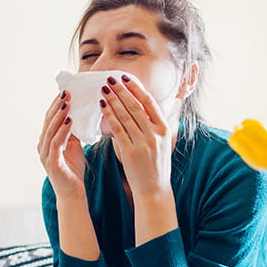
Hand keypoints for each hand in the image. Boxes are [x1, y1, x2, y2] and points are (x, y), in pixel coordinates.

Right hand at [37, 91, 85, 200]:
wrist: (73, 194)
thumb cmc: (73, 170)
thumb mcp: (74, 146)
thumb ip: (72, 132)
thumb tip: (77, 113)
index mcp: (46, 141)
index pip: (50, 118)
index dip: (56, 105)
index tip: (66, 91)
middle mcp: (42, 146)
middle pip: (48, 121)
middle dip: (57, 106)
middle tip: (67, 92)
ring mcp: (45, 155)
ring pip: (51, 130)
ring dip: (59, 115)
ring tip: (68, 103)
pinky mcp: (52, 163)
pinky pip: (56, 143)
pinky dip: (62, 131)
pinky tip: (70, 121)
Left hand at [99, 75, 173, 199]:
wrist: (154, 189)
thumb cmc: (155, 165)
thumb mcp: (160, 142)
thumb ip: (152, 125)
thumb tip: (139, 105)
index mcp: (164, 129)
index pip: (149, 102)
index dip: (136, 88)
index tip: (125, 77)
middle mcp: (155, 134)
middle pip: (136, 106)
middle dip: (122, 90)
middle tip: (110, 78)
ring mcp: (143, 143)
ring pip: (126, 116)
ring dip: (113, 100)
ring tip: (103, 89)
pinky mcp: (130, 152)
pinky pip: (118, 130)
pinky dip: (109, 117)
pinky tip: (102, 107)